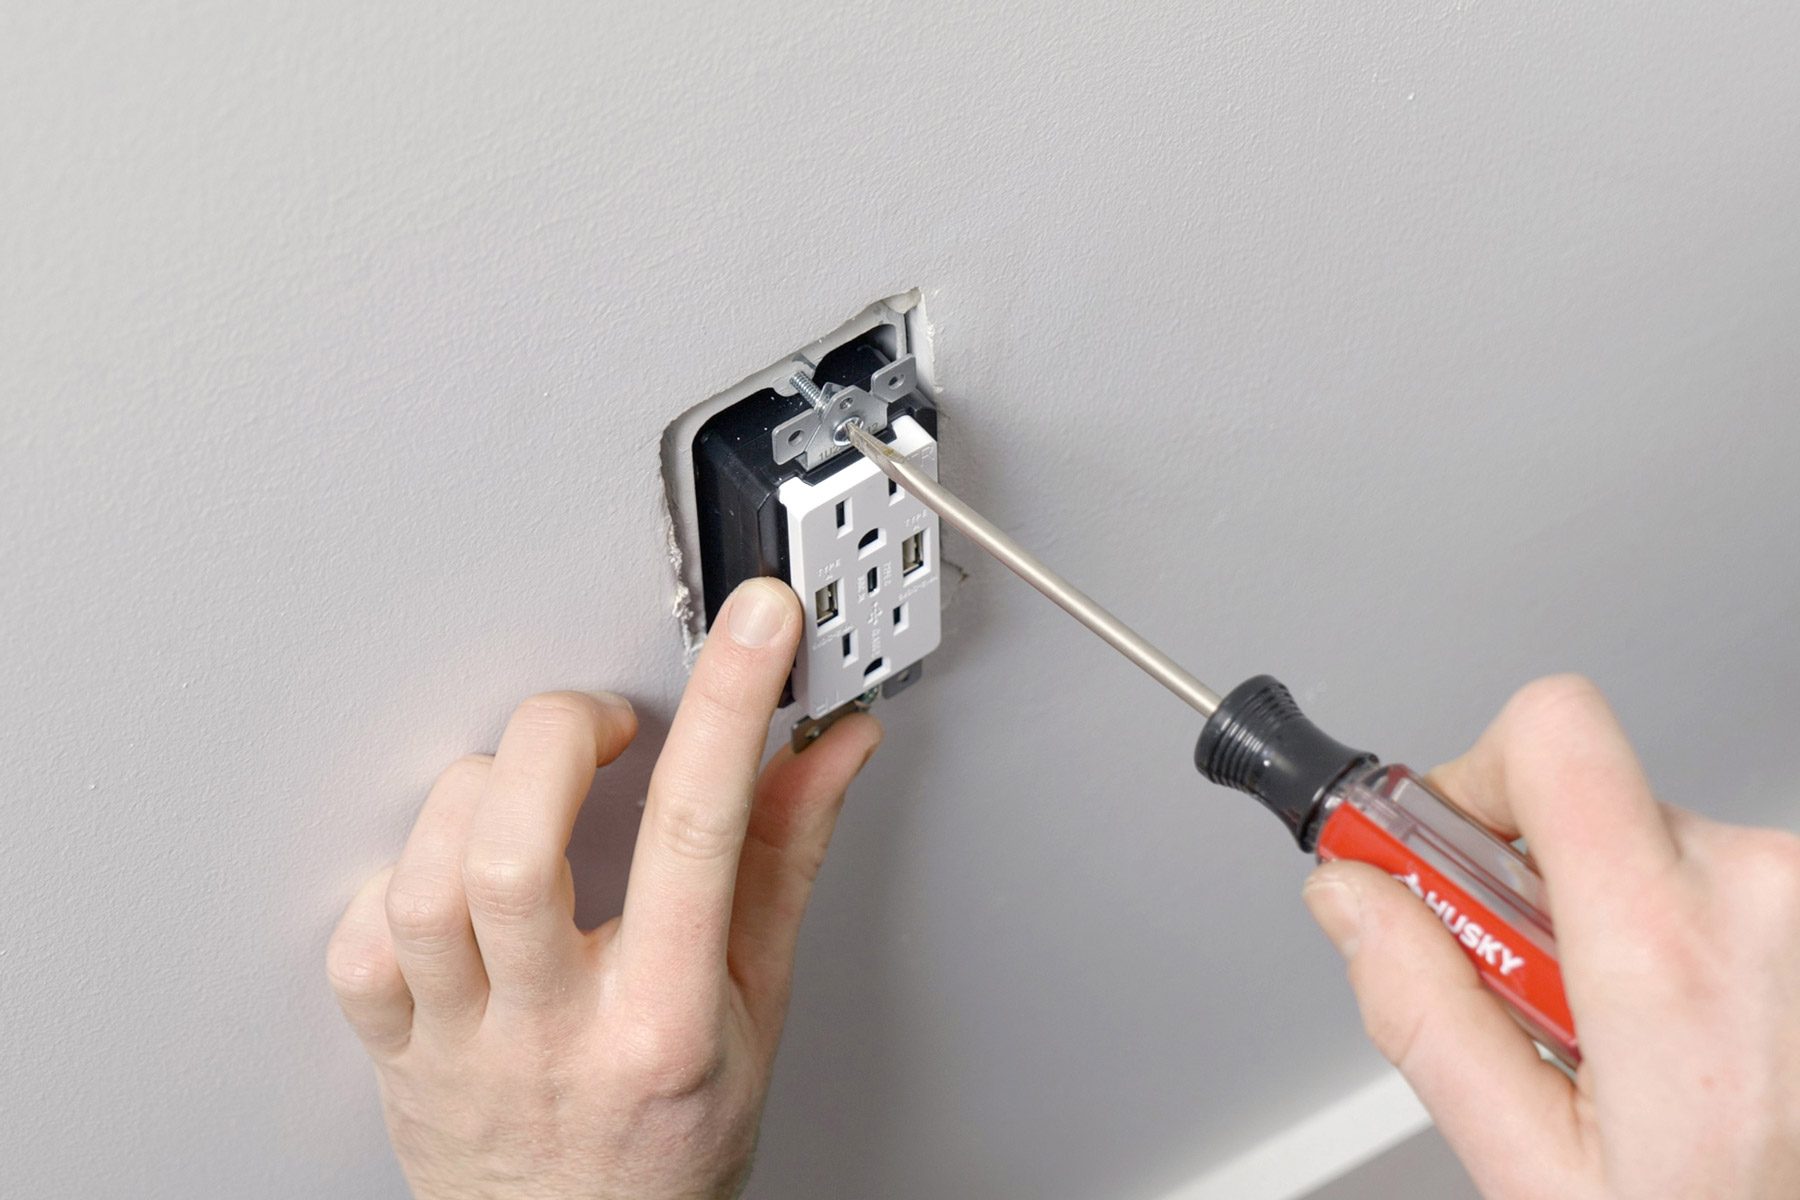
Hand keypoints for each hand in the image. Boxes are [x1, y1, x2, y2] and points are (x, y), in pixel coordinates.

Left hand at [326, 578, 881, 1199]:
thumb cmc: (674, 1144)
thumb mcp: (759, 1004)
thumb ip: (783, 860)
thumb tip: (826, 751)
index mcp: (665, 1020)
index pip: (701, 832)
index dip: (731, 703)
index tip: (756, 626)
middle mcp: (553, 1029)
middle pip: (515, 848)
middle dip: (557, 735)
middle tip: (604, 722)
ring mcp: (460, 1043)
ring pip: (423, 885)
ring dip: (473, 796)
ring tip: (525, 789)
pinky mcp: (394, 1047)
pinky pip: (359, 941)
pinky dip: (398, 877)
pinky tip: (457, 873)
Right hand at [1303, 675, 1799, 1198]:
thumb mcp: (1537, 1169)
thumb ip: (1426, 1014)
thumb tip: (1354, 899)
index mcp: (1669, 957)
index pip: (1553, 734)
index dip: (1477, 778)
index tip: (1450, 854)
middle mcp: (1768, 897)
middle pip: (1591, 806)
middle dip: (1541, 886)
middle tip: (1548, 1000)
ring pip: (1662, 851)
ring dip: (1630, 926)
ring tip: (1649, 1048)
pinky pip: (1733, 888)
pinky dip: (1700, 950)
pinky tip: (1710, 1044)